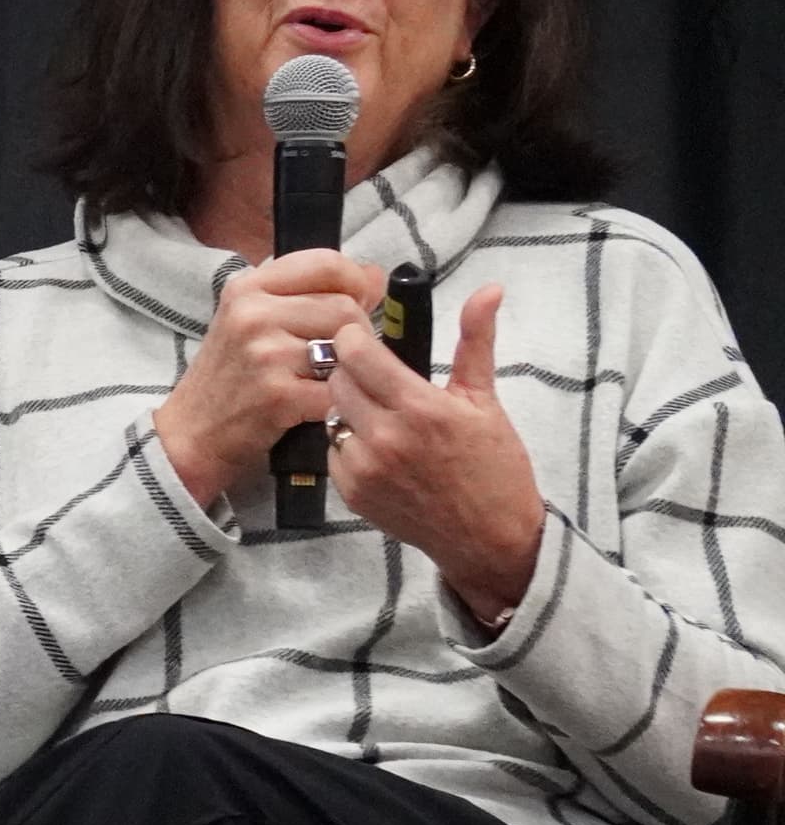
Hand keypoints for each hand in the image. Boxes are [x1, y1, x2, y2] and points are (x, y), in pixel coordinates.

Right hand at [153, 248, 393, 507]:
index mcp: (247, 289)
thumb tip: (375, 276)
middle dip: (357, 333)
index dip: (356, 281)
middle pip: (345, 307)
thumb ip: (308, 293)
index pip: (326, 263)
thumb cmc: (228, 376)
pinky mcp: (279, 395)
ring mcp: (265, 355)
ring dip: (350, 367)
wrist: (190, 433)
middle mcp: (253, 315)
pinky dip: (340, 400)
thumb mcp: (250, 320)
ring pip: (347, 346)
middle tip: (337, 355)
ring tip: (325, 379)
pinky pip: (338, 388)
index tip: (358, 302)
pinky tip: (320, 405)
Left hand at [329, 282, 543, 620]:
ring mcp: (364, 468)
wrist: (489, 536)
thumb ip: (476, 341)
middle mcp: (386, 437)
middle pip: (336, 380)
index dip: (354, 338)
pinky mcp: (351, 492)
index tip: (362, 335)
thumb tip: (489, 289)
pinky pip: (333, 450)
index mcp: (421, 407)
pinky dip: (348, 442)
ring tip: (381, 413)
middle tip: (373, 374)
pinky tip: (378, 447)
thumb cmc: (493, 464)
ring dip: (349, 407)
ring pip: (331, 414)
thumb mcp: (485, 399)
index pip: (356, 354)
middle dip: (350, 369)